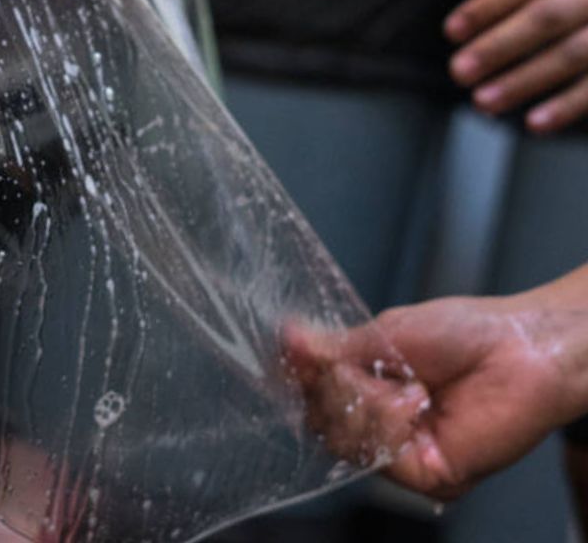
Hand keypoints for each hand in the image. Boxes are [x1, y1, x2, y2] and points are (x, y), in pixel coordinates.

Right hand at [285, 287, 587, 499]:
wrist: (520, 349)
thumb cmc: (466, 334)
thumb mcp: (385, 332)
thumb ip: (332, 347)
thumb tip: (287, 340)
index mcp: (368, 389)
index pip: (311, 395)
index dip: (300, 378)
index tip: (297, 356)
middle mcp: (381, 425)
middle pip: (319, 421)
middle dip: (335, 387)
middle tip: (363, 366)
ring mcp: (402, 453)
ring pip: (343, 440)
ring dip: (366, 403)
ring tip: (405, 383)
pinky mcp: (426, 475)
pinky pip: (379, 458)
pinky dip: (389, 422)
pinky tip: (416, 401)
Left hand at [446, 0, 587, 132]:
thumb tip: (500, 19)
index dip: (488, 6)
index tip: (451, 31)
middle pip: (546, 16)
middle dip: (498, 46)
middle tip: (458, 72)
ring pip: (575, 53)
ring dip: (525, 81)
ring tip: (483, 103)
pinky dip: (572, 103)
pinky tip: (537, 122)